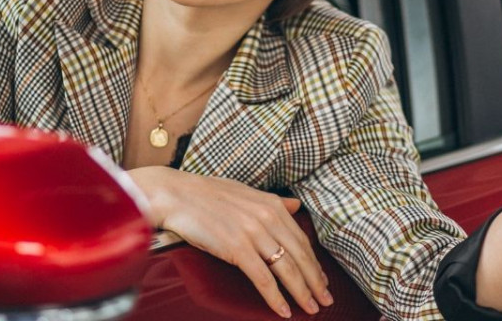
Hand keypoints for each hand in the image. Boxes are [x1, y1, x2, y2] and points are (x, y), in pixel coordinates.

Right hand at [127, 167, 331, 317]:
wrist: (176, 194)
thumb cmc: (207, 194)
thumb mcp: (246, 192)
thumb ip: (273, 202)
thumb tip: (296, 205)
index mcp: (272, 205)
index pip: (301, 240)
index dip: (314, 263)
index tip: (322, 280)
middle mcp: (268, 218)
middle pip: (300, 256)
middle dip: (315, 281)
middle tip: (325, 300)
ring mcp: (253, 233)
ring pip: (286, 269)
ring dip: (302, 292)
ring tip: (311, 308)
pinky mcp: (237, 248)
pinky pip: (263, 279)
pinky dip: (276, 297)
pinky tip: (284, 310)